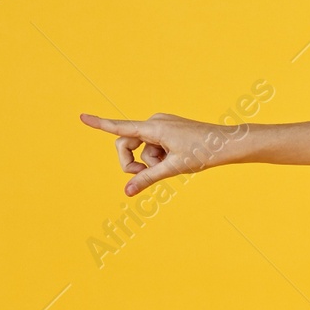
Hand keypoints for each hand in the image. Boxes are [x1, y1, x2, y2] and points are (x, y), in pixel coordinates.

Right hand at [79, 112, 242, 194]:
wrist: (228, 143)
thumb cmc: (204, 152)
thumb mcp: (173, 168)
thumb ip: (148, 178)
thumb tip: (128, 191)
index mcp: (154, 127)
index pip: (121, 127)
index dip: (100, 124)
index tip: (82, 117)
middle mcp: (154, 122)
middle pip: (126, 144)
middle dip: (132, 163)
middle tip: (147, 176)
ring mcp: (161, 125)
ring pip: (141, 149)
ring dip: (150, 162)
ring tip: (172, 165)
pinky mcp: (167, 130)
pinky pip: (152, 146)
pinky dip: (158, 157)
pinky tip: (177, 158)